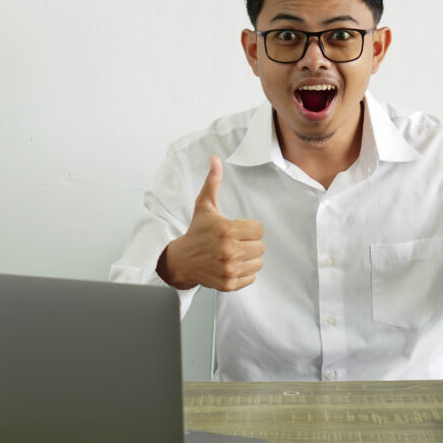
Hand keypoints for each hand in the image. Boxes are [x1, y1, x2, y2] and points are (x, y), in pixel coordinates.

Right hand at [157, 156, 265, 290]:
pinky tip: (232, 265)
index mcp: (226, 230)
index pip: (259, 230)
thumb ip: (213, 182)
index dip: (250, 229)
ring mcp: (228, 269)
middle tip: (235, 242)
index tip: (238, 229)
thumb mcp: (204, 206)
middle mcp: (229, 251)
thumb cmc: (196, 232)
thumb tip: (215, 159)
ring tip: (234, 254)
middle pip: (261, 247)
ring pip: (258, 263)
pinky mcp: (228, 284)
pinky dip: (244, 273)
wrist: (181, 260)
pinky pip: (251, 278)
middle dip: (250, 243)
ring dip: (249, 258)